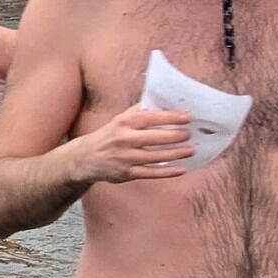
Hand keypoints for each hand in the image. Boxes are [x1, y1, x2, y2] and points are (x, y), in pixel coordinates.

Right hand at [74, 106, 195, 184]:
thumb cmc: (110, 134)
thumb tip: (165, 103)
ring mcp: (126, 158)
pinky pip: (150, 173)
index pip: (151, 118)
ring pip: (155, 157)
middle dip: (175, 136)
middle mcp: (125, 140)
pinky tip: (181, 169)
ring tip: (191, 150)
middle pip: (155, 138)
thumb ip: (141, 111)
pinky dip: (167, 172)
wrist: (86, 158)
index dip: (171, 117)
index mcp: (125, 123)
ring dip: (176, 154)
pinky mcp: (127, 173)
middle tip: (191, 134)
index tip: (187, 117)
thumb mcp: (121, 119)